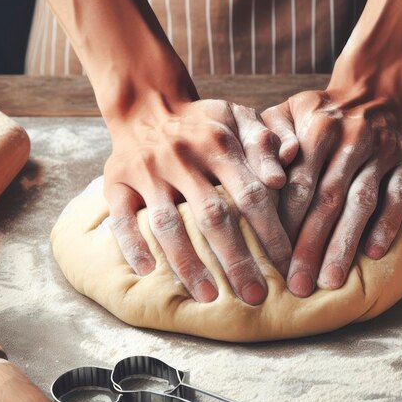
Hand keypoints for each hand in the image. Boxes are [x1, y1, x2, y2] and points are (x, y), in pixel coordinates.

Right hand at [103, 96, 291, 304]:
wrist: (148, 105)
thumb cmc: (203, 122)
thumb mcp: (238, 118)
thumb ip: (263, 144)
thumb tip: (281, 179)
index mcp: (217, 142)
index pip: (250, 193)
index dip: (270, 232)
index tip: (284, 264)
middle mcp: (181, 157)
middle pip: (212, 216)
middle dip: (236, 260)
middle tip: (255, 296)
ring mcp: (146, 171)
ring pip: (168, 224)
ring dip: (188, 263)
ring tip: (209, 296)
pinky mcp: (116, 182)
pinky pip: (122, 218)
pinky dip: (132, 246)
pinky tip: (147, 273)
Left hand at [262, 90, 401, 297]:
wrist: (374, 90)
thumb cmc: (320, 113)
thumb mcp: (288, 111)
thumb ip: (270, 138)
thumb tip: (267, 175)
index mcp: (318, 128)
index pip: (298, 181)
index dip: (285, 221)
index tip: (272, 256)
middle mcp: (352, 138)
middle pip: (328, 198)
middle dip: (311, 243)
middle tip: (298, 284)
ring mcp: (383, 150)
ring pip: (362, 202)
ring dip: (346, 243)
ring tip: (330, 279)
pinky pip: (398, 196)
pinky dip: (387, 225)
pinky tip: (373, 254)